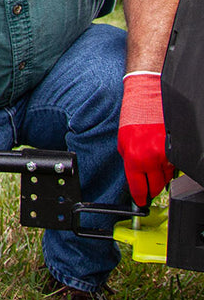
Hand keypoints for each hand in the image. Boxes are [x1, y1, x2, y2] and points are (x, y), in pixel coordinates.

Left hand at [117, 71, 173, 205]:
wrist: (149, 97)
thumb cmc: (135, 117)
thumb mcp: (123, 142)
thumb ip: (130, 161)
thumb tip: (135, 177)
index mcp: (134, 158)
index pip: (138, 186)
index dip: (140, 196)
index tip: (141, 201)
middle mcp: (151, 159)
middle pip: (156, 186)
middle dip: (153, 188)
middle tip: (150, 187)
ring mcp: (166, 155)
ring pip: (168, 177)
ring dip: (162, 175)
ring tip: (155, 165)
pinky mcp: (177, 149)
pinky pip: (175, 165)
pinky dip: (169, 165)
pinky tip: (164, 158)